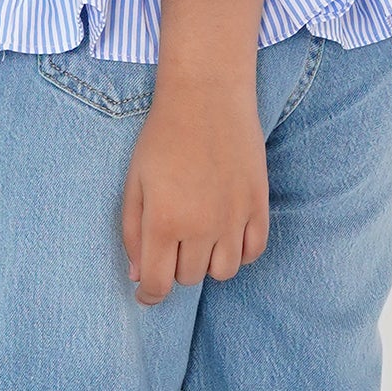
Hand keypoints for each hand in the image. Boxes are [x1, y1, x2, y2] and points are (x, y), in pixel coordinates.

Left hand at [120, 0, 268, 305]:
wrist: (206, 96)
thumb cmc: (162, 137)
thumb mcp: (134, 183)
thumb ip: (132, 233)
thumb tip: (138, 276)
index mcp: (164, 222)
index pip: (158, 285)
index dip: (149, 294)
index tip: (146, 290)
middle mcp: (202, 226)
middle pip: (190, 278)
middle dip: (175, 267)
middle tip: (170, 239)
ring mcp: (234, 217)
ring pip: (223, 272)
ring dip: (207, 263)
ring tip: (198, 237)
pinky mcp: (258, 205)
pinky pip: (252, 252)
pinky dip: (238, 252)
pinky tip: (225, 233)